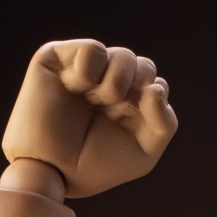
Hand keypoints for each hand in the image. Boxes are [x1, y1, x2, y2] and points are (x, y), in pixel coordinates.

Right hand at [1, 39, 176, 197]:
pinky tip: (76, 87)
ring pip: (124, 55)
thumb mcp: (143, 154)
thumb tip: (157, 86)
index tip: (132, 121)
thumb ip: (165, 123)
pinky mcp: (59, 58)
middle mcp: (105, 85)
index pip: (155, 85)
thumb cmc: (93, 167)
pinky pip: (93, 49)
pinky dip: (90, 70)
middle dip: (139, 86)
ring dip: (118, 80)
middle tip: (117, 107)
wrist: (51, 168)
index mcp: (125, 106)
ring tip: (97, 99)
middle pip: (144, 66)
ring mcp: (84, 71)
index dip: (151, 101)